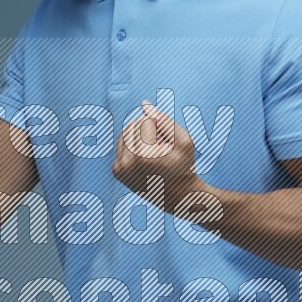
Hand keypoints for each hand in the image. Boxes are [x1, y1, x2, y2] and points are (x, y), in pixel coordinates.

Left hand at [113, 100, 210, 214]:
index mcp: (141, 157)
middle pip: (131, 126)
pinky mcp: (116, 171)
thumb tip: (143, 103)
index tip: (168, 144)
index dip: (160, 127)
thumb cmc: (185, 167)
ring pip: (125, 133)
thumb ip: (164, 120)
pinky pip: (121, 144)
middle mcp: (126, 164)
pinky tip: (147, 156)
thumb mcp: (184, 141)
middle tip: (162, 146)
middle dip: (148, 130)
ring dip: (141, 135)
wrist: (179, 197)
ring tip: (156, 151)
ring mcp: (119, 169)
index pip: (144, 121)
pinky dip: (135, 144)